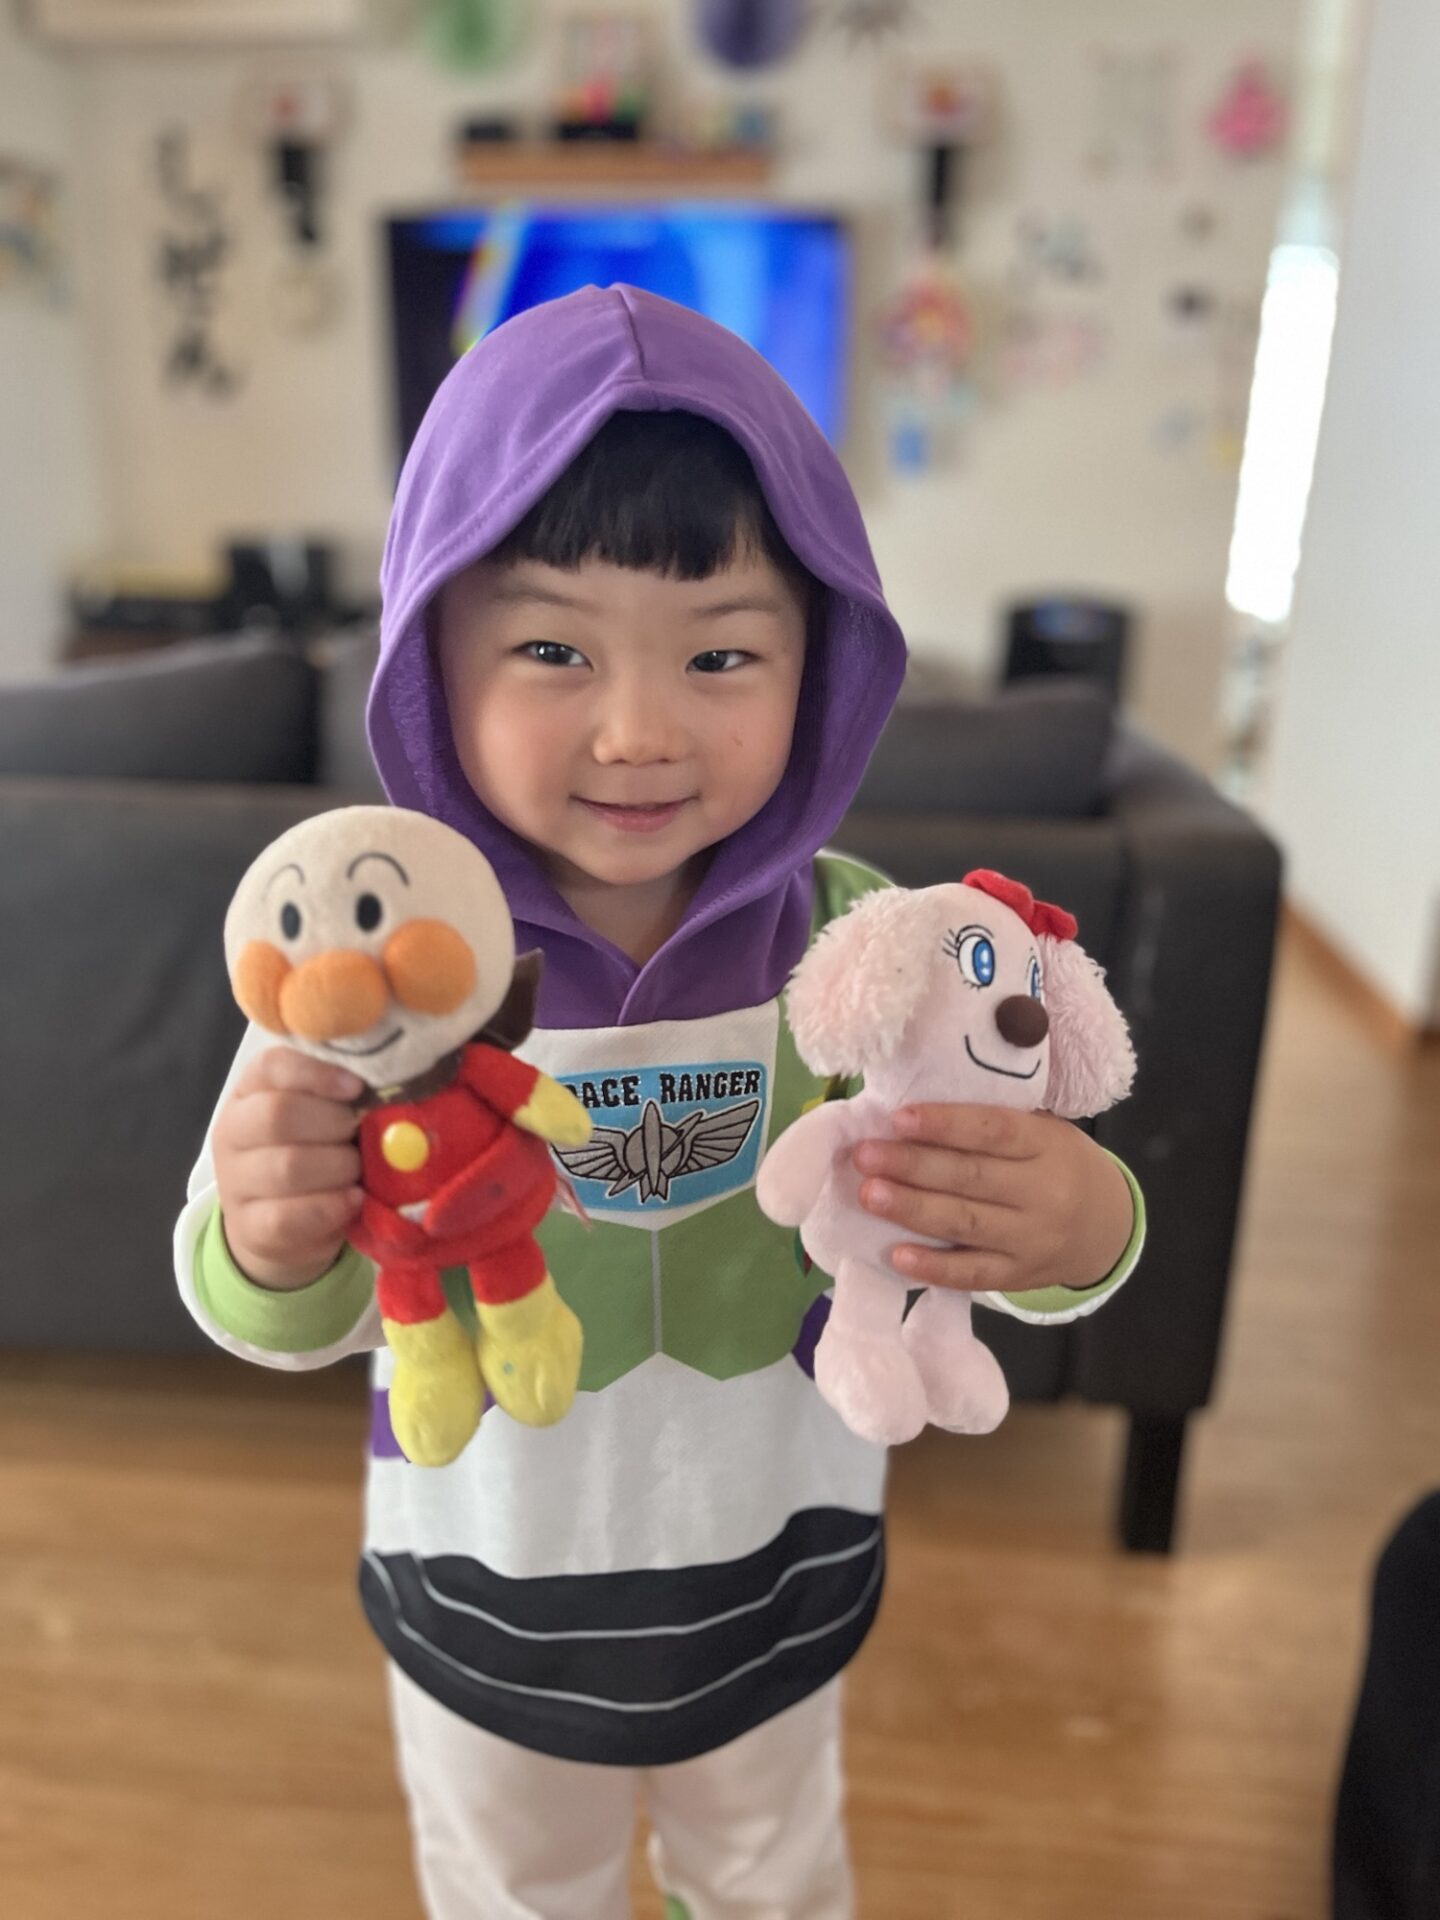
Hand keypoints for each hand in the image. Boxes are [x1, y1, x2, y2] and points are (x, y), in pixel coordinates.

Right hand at [212, 1048, 365, 1290]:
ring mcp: (234, 1182)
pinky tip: (353, 1199)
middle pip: (279, 1114)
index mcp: (250, 1091)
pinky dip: (331, 1206)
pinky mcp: (248, 1227)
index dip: (318, 1073)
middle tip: (358, 1134)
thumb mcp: (320, 1115)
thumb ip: (341, 1095)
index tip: (357, 1088)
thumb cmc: (311, 1152)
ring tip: (357, 1170)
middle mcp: (232, 1131)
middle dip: (334, 1124)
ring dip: (338, 1167)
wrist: (278, 1223)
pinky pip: (288, 1217)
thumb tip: (386, 1087)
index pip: (272, 1065)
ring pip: (287, 1167)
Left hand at [852, 1104, 1133, 1294]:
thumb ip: (994, 1124)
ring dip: (911, 1209)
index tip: (897, 1118)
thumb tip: (913, 1113)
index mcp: (1047, 1145)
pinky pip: (972, 1275)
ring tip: (868, 1194)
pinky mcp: (1019, 1276)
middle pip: (971, 1177)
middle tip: (864, 1155)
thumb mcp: (1044, 1131)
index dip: (945, 1124)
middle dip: (912, 1166)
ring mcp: (1032, 1240)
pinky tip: (895, 1255)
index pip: (994, 1131)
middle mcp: (1043, 1193)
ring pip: (965, 1224)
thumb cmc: (1058, 1164)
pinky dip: (933, 1268)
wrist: (1107, 1226)